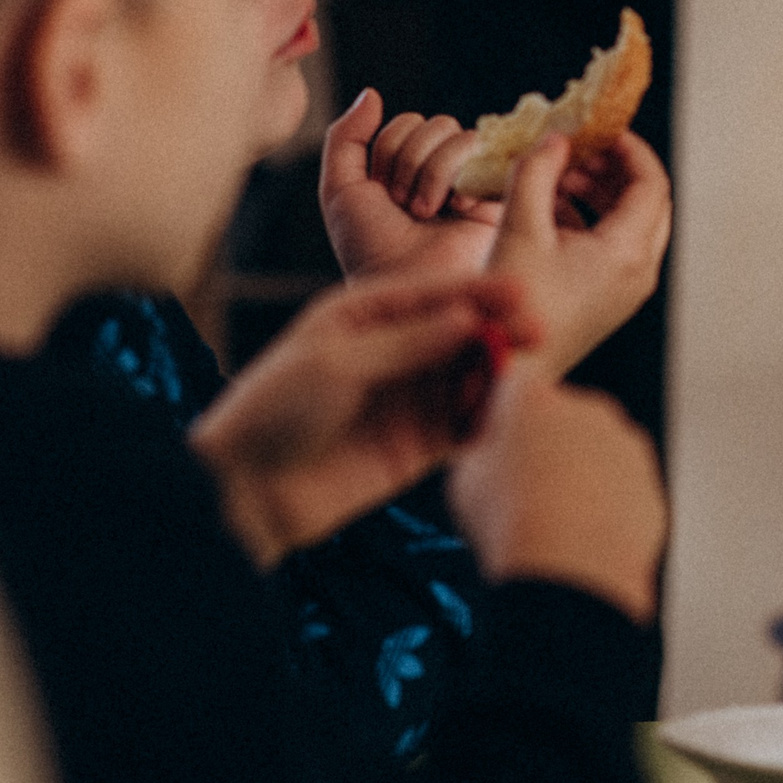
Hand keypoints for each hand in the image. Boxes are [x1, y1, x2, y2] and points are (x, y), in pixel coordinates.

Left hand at [190, 273, 540, 565]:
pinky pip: (464, 427)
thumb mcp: (336, 363)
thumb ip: (406, 343)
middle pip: (460, 333)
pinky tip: (511, 416)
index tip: (522, 291)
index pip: (434, 295)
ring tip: (529, 375)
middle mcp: (392, 351)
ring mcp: (407, 399)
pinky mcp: (417, 446)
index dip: (480, 292)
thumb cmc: (273, 410)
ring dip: (499, 374)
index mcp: (364, 316)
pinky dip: (489, 421)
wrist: (244, 490)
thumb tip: (468, 319)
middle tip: (538, 333)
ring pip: (468, 378)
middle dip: (500, 331)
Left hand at [320, 88, 502, 282]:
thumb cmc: (370, 247)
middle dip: (410, 163)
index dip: (389, 154)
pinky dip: (462, 185)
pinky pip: (484, 158)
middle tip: (405, 206)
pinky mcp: (498, 195)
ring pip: (458, 137)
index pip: (405, 122)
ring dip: (432, 176)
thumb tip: (373, 93)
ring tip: (427, 213)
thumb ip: (345, 138)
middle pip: (434, 123)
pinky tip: (457, 213)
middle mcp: (441, 169)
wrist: (404, 283)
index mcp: (407, 165)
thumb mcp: (340, 190)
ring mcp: (472, 181)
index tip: (383, 196)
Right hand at [447, 370, 665, 622]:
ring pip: (595, 450)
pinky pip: (620, 486)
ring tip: (551, 519)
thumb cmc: (509, 525)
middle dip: (546, 440)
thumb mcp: (465, 478)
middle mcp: (586, 408)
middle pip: (561, 414)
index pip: (516, 376)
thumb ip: (481, 445)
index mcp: (532, 397)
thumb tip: (491, 443)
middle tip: (523, 485)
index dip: (505, 402)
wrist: (569, 572)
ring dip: (578, 473)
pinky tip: (580, 534)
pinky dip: (606, 503)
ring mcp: (624, 443)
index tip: (497, 425)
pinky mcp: (648, 480)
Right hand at [486, 130, 671, 374]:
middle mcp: (638, 273)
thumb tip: (554, 139)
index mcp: (628, 254)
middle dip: (616, 169)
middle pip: (648, 203)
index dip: (629, 149)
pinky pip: (613, 248)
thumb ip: (536, 175)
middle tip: (582, 148)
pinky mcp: (607, 301)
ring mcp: (626, 290)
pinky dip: (590, 221)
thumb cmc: (513, 306)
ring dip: (600, 194)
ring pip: (630, 225)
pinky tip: (550, 206)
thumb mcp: (519, 230)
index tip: (601, 129)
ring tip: (559, 173)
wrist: (507, 374)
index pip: (651, 183)